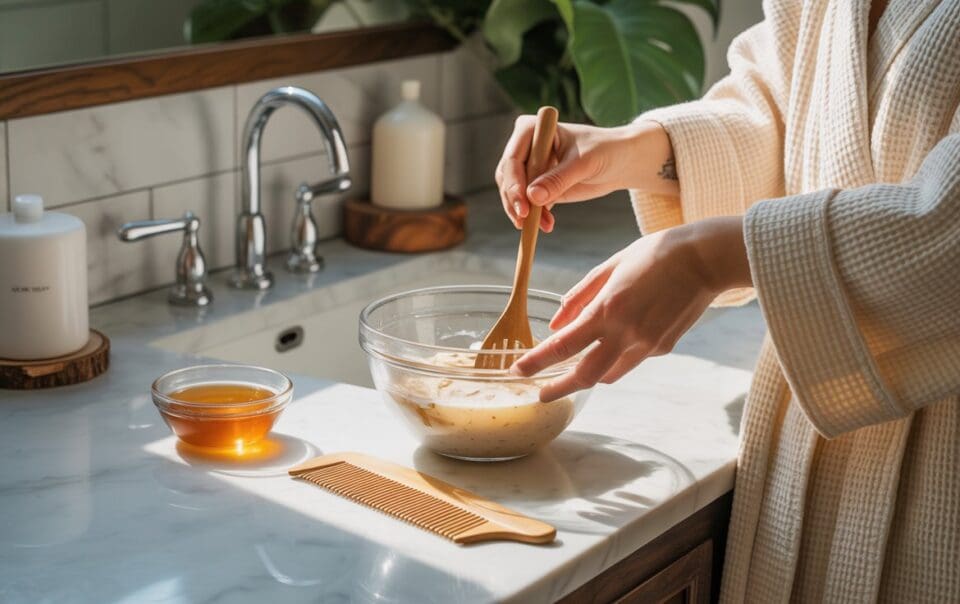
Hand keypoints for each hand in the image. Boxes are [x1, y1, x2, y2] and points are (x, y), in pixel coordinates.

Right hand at [494, 117, 677, 230]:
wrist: (621, 161)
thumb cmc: (605, 151)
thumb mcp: (583, 164)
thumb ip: (558, 179)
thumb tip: (532, 197)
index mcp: (532, 129)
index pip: (512, 159)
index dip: (514, 183)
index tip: (523, 205)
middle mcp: (526, 146)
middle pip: (507, 178)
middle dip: (515, 201)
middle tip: (524, 221)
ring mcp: (530, 166)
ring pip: (514, 193)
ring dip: (524, 212)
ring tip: (540, 226)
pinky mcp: (538, 185)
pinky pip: (528, 203)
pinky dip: (534, 216)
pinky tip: (547, 225)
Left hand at [510, 217, 751, 400]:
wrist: (705, 259)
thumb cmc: (656, 254)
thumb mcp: (610, 266)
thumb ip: (579, 296)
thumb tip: (555, 323)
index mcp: (608, 309)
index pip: (562, 346)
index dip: (536, 362)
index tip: (517, 370)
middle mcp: (626, 333)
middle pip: (584, 376)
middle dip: (558, 388)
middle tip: (541, 393)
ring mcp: (647, 345)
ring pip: (608, 374)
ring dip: (588, 375)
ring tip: (572, 371)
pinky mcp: (664, 348)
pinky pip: (631, 359)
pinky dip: (616, 356)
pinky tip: (618, 340)